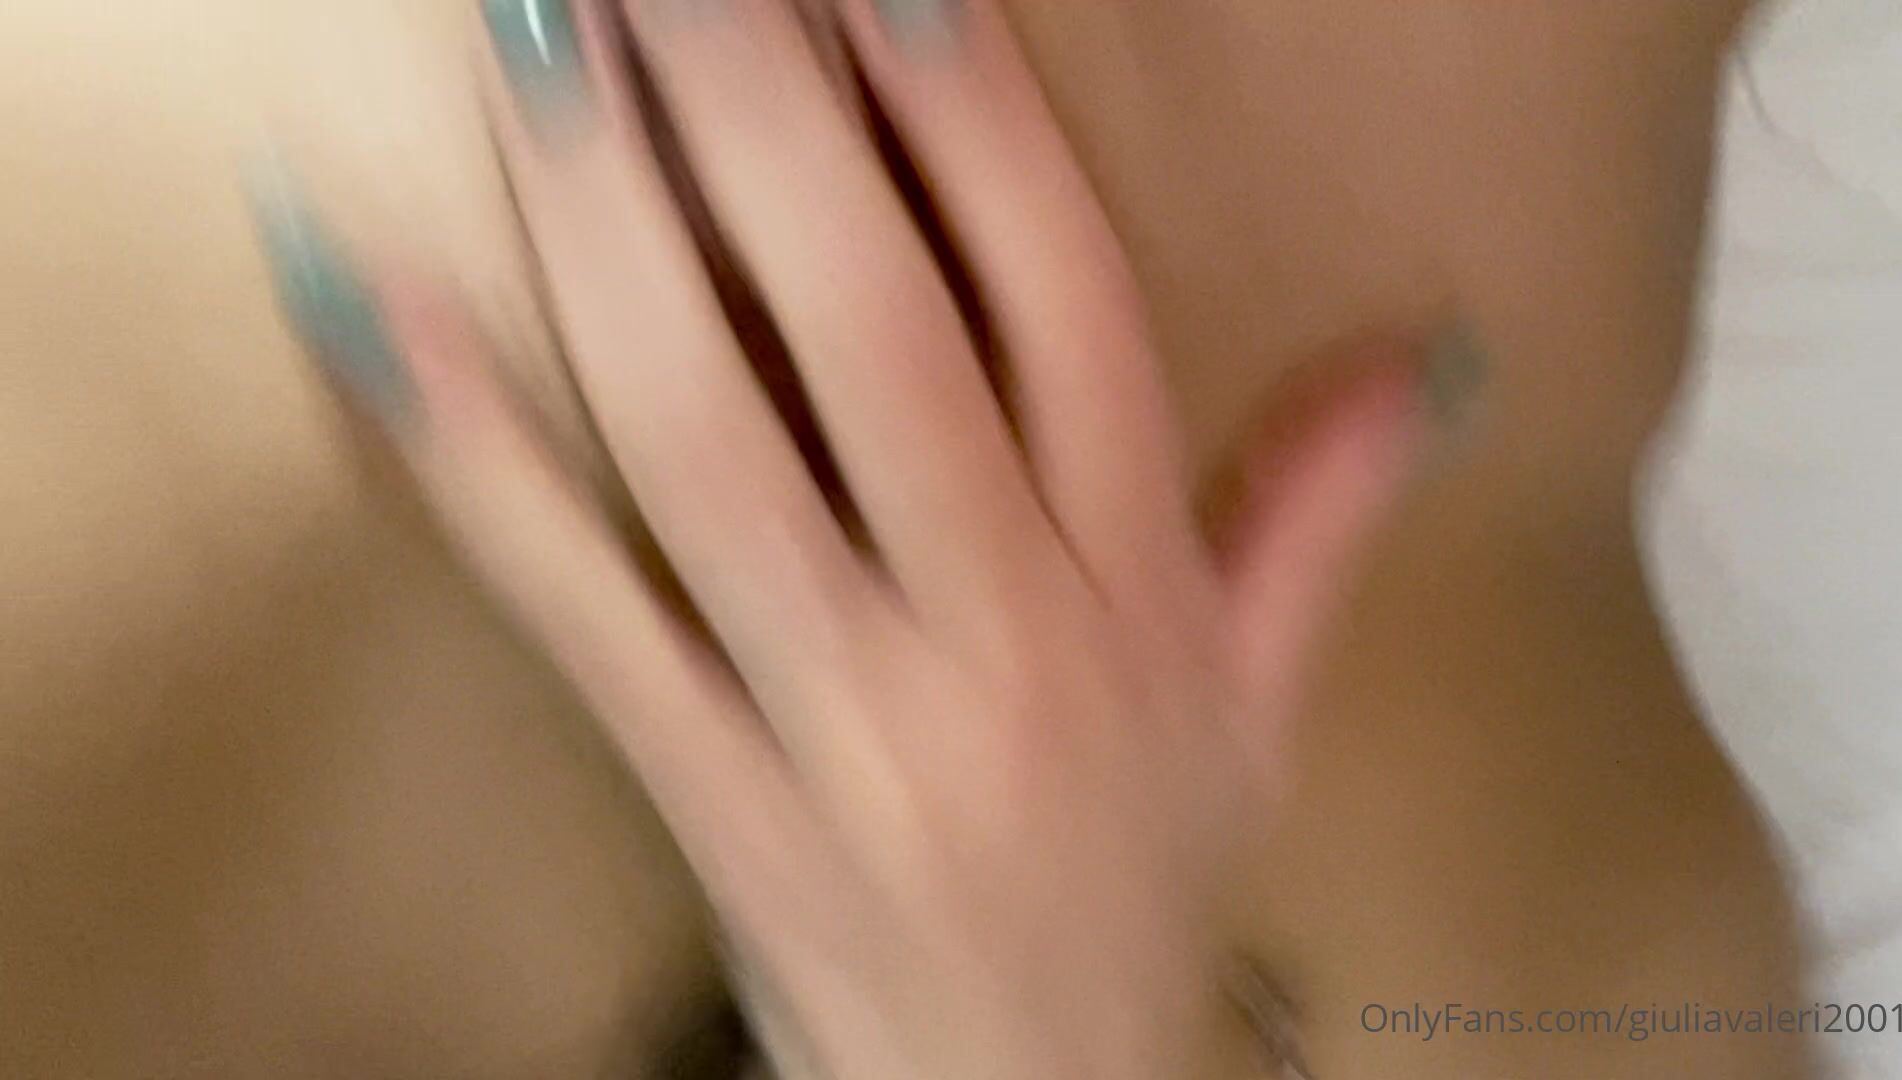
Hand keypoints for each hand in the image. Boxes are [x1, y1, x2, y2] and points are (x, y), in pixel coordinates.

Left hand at [256, 0, 1435, 1074]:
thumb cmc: (1139, 882)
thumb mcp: (1264, 709)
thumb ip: (1320, 515)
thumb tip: (1428, 358)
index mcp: (1132, 594)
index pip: (1065, 314)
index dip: (977, 132)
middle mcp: (995, 638)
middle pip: (870, 336)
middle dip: (762, 118)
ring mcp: (839, 720)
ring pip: (712, 444)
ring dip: (614, 235)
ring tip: (542, 48)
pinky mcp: (710, 793)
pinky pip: (580, 612)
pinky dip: (477, 460)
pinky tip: (380, 299)